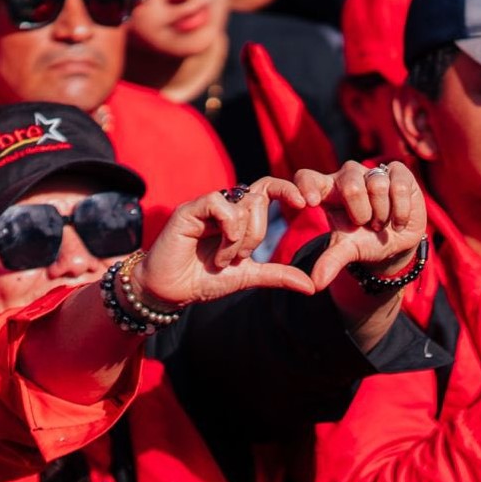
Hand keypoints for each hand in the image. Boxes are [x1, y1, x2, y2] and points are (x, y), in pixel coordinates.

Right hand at [134, 178, 317, 307]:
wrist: (169, 292)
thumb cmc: (203, 279)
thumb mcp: (248, 276)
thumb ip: (277, 275)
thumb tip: (311, 286)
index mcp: (239, 216)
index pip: (268, 189)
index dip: (287, 189)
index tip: (305, 204)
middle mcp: (223, 206)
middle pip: (259, 199)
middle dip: (257, 235)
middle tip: (240, 258)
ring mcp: (206, 206)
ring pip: (242, 204)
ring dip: (239, 240)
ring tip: (222, 260)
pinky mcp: (189, 210)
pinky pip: (220, 204)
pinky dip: (227, 229)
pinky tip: (217, 252)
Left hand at [292, 161, 426, 290]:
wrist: (397, 241)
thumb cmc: (365, 240)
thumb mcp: (347, 250)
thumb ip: (330, 262)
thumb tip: (316, 284)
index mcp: (327, 191)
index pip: (307, 178)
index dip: (306, 186)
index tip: (309, 204)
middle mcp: (347, 176)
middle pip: (349, 186)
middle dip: (361, 214)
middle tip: (367, 225)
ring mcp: (373, 171)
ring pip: (376, 186)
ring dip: (382, 214)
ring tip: (382, 222)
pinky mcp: (397, 171)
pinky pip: (398, 187)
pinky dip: (400, 210)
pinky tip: (399, 220)